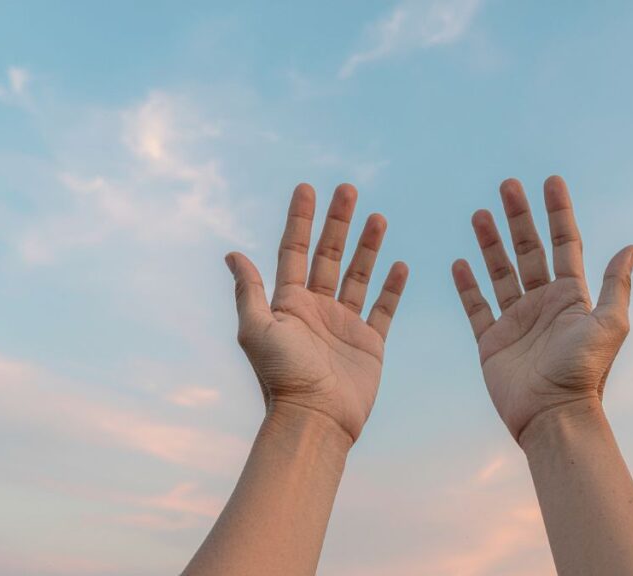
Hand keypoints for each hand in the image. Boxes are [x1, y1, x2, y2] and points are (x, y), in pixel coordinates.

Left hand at [226, 183, 407, 443]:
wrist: (316, 418)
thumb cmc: (282, 377)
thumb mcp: (257, 330)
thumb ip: (249, 290)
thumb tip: (232, 253)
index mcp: (289, 303)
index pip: (295, 251)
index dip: (300, 220)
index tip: (306, 188)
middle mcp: (317, 309)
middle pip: (329, 255)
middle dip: (338, 222)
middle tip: (348, 189)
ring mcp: (345, 324)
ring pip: (358, 275)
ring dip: (367, 246)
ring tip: (378, 217)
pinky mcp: (369, 343)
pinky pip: (384, 308)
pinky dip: (393, 287)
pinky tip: (400, 264)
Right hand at [452, 176, 632, 442]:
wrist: (552, 415)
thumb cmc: (584, 372)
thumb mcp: (609, 324)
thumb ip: (615, 284)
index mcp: (571, 297)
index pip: (564, 244)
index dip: (558, 212)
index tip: (551, 182)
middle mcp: (543, 304)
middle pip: (528, 250)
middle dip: (518, 218)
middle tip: (508, 185)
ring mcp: (515, 321)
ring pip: (499, 272)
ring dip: (490, 243)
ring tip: (480, 214)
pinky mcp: (491, 340)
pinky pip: (476, 306)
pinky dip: (467, 285)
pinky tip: (459, 262)